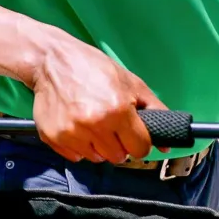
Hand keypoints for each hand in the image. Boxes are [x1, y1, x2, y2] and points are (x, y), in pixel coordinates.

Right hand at [31, 33, 166, 164]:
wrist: (50, 59)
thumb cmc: (91, 67)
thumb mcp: (131, 83)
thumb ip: (155, 111)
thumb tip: (167, 142)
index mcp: (117, 111)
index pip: (140, 149)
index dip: (139, 141)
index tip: (132, 133)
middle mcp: (94, 124)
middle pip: (119, 157)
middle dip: (119, 143)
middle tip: (110, 124)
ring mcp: (72, 132)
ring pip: (97, 158)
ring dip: (98, 145)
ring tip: (91, 122)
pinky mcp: (53, 136)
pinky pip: (75, 156)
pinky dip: (78, 145)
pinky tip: (76, 125)